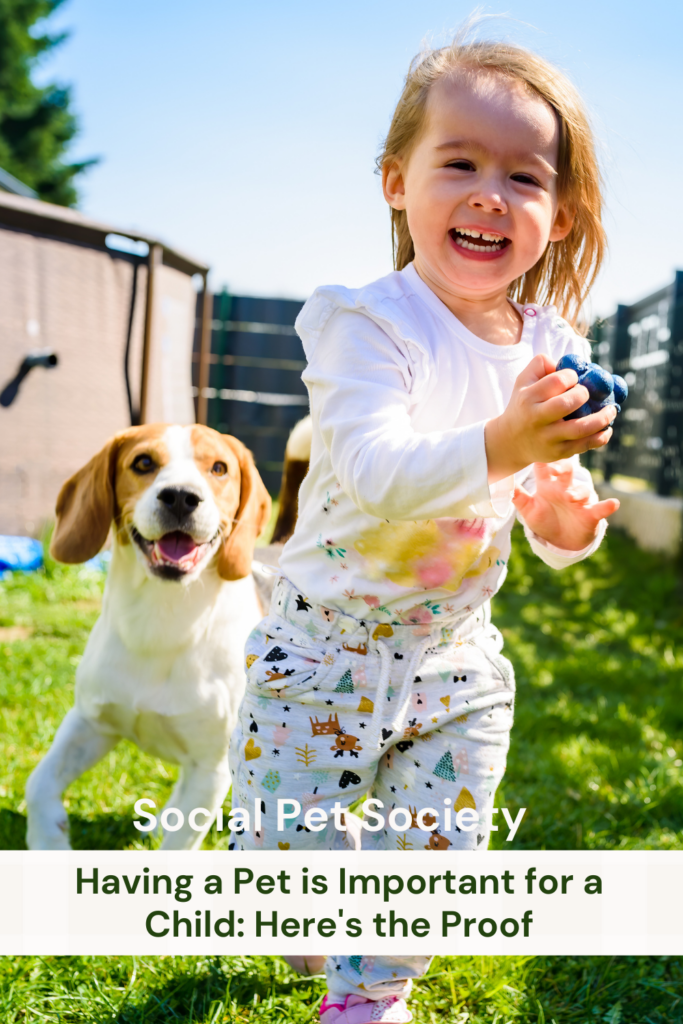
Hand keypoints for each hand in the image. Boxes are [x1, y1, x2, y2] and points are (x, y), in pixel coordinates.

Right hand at [485, 354, 616, 482]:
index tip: (574, 379)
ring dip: (602, 418)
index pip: (557, 381)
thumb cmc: (523, 405)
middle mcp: (536, 418)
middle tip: (587, 394)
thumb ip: (541, 365)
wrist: (510, 441)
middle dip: (584, 394)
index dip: (572, 376)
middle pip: (567, 403)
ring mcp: (547, 438)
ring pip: (580, 428)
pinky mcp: (557, 453)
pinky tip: (606, 429)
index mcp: (528, 398)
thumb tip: (570, 363)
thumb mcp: (523, 381)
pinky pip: (584, 446)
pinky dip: (600, 437)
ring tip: (611, 410)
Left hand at [513, 460, 619, 549]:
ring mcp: (580, 500)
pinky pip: (601, 508)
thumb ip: (518, 497)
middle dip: (564, 468)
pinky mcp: (591, 514)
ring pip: (582, 490)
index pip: (545, 468)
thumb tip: (502, 482)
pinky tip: (613, 504)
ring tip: (571, 497)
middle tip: (559, 466)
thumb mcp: (529, 510)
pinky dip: (607, 506)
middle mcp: (565, 488)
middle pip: (566, 472)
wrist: (561, 541)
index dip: (542, 460)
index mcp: (548, 485)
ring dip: (578, 492)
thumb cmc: (544, 520)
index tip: (538, 451)